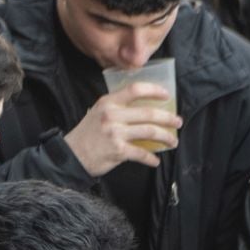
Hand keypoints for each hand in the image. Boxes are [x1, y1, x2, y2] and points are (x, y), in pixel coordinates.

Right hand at [65, 82, 181, 176]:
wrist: (72, 155)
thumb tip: (145, 110)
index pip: (135, 89)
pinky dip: (151, 158)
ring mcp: (115, 133)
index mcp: (108, 102)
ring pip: (149, 132)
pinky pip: (141, 153)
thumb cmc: (87, 134)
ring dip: (165, 137)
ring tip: (172, 141)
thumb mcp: (98, 112)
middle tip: (178, 122)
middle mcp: (112, 115)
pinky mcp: (118, 151)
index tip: (167, 95)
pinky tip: (155, 160)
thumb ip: (118, 107)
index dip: (154, 90)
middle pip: (148, 113)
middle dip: (168, 118)